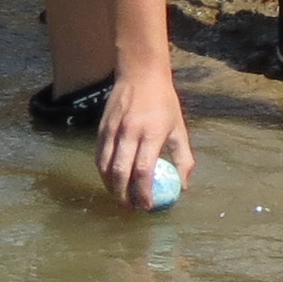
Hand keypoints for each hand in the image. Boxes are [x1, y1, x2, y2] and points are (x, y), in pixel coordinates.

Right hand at [95, 68, 191, 207]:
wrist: (140, 74)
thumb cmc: (164, 102)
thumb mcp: (179, 128)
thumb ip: (183, 157)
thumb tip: (183, 186)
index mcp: (152, 133)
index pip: (143, 170)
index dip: (143, 192)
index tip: (146, 206)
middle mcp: (130, 132)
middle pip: (121, 172)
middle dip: (123, 195)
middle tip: (130, 207)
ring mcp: (113, 129)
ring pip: (105, 165)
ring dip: (110, 186)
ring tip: (120, 197)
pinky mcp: (102, 127)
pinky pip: (99, 155)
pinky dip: (103, 171)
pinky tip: (110, 179)